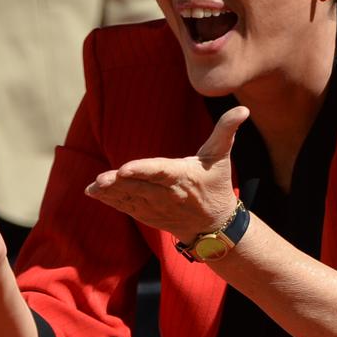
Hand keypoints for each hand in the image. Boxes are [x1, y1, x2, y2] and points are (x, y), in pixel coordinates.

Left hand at [86, 106, 248, 243]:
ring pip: (130, 198)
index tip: (124, 168)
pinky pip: (126, 207)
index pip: (160, 171)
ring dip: (110, 193)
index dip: (142, 170)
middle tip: (101, 179)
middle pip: (140, 187)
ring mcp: (156, 207)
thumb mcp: (221, 156)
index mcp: (182, 177)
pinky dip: (110, 200)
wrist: (214, 226)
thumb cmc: (215, 185)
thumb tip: (244, 110)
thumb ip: (227, 131)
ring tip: (93, 186)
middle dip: (119, 183)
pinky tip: (93, 192)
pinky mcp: (148, 214)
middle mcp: (167, 194)